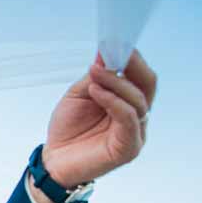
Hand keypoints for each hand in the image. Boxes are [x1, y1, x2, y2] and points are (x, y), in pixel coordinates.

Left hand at [41, 50, 156, 188]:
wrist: (53, 161)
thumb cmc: (67, 129)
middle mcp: (136, 116)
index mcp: (128, 102)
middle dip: (132, 65)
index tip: (117, 41)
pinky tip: (96, 92)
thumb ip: (96, 76)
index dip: (133, 58)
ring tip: (94, 75)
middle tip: (114, 52)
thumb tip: (106, 52)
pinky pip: (129, 118)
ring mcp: (135, 133)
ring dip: (116, 82)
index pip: (141, 76)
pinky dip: (113, 101)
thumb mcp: (80, 94)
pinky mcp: (129, 148)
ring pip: (138, 100)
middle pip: (148, 84)